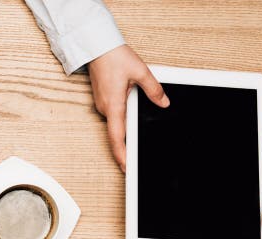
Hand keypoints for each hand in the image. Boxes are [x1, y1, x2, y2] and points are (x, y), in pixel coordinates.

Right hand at [88, 45, 169, 171]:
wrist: (97, 47)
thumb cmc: (114, 57)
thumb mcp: (140, 72)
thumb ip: (154, 90)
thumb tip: (164, 102)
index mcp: (114, 105)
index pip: (117, 137)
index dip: (122, 155)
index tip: (126, 167)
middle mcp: (105, 108)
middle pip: (118, 132)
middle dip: (127, 143)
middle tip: (136, 155)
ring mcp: (102, 104)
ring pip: (117, 122)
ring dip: (127, 124)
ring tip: (136, 120)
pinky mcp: (103, 100)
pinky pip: (114, 113)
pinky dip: (123, 115)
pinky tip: (130, 105)